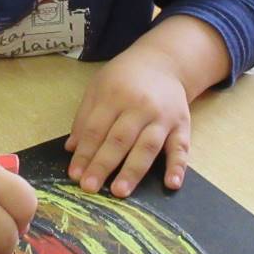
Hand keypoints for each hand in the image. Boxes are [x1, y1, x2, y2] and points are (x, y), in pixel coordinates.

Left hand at [64, 45, 190, 198]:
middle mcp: (140, 106)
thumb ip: (84, 116)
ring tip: (119, 191)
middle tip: (89, 187)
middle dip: (103, 165)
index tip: (74, 175)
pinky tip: (171, 184)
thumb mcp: (98, 87)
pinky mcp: (182, 124)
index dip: (84, 153)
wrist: (163, 61)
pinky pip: (181, 147)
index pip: (96, 129)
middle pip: (119, 140)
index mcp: (115, 95)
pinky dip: (178, 166)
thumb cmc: (125, 78)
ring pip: (147, 146)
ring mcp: (163, 117)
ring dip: (133, 171)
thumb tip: (71, 148)